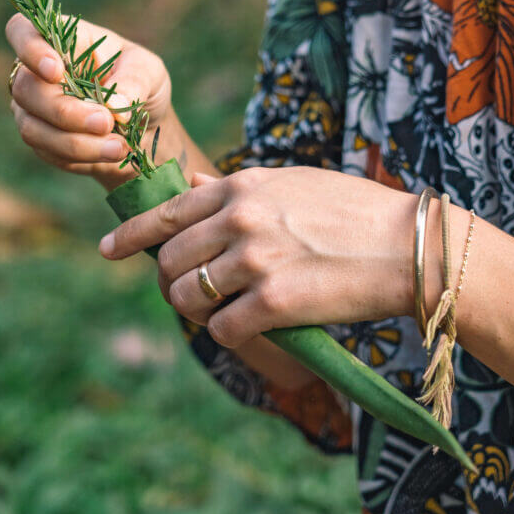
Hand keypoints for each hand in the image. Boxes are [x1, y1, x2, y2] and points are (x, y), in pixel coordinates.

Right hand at [5, 12, 172, 190]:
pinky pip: (48, 151)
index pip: (21, 30)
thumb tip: (114, 104)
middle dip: (66, 111)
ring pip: (33, 127)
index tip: (57, 71)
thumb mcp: (149, 71)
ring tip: (120, 147)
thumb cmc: (141, 83)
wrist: (142, 125)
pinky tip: (113, 153)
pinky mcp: (40, 138)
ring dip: (76, 142)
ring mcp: (33, 108)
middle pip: (25, 88)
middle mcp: (36, 71)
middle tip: (107, 122)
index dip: (30, 49)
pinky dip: (82, 156)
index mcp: (62, 40)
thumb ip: (133, 81)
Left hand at [98, 166, 416, 347]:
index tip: (107, 249)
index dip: (131, 234)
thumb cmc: (352, 210)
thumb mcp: (291, 180)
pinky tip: (246, 327)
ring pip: (188, 296)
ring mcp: (255, 261)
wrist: (406, 246)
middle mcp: (240, 219)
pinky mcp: (274, 304)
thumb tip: (190, 186)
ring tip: (218, 309)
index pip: (167, 211)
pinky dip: (227, 333)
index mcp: (242, 186)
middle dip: (169, 280)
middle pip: (170, 260)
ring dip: (196, 309)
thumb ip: (239, 187)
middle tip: (184, 291)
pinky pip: (221, 329)